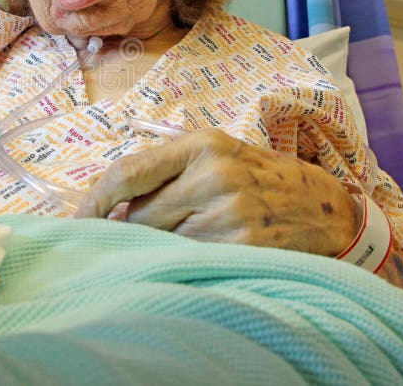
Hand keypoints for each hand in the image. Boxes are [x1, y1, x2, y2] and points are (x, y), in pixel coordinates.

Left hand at [75, 129, 359, 255]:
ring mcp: (229, 213)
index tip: (78, 217)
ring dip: (154, 244)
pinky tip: (193, 253)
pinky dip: (179, 259)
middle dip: (126, 227)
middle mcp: (214, 174)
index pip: (129, 170)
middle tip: (125, 234)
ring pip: (160, 240)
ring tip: (174, 237)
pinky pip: (187, 259)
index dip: (95, 199)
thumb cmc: (259, 177)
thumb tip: (109, 202)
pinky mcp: (241, 247)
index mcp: (202, 144)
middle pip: (139, 212)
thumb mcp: (216, 153)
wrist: (324, 207)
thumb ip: (165, 169)